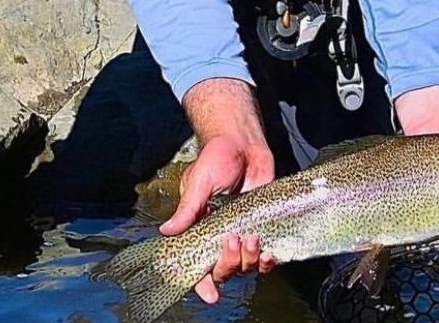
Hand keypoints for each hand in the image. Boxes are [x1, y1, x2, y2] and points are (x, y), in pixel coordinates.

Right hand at [168, 79, 276, 303]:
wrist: (245, 142)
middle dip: (229, 264)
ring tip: (253, 240)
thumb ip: (188, 209)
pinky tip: (271, 252)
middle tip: (233, 241)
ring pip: (247, 265)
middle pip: (225, 269)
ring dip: (250, 260)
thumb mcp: (198, 182)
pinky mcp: (266, 224)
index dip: (203, 283)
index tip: (211, 295)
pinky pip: (268, 253)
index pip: (199, 265)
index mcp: (200, 230)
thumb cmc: (216, 158)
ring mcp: (245, 232)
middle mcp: (222, 236)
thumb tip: (167, 232)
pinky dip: (269, 259)